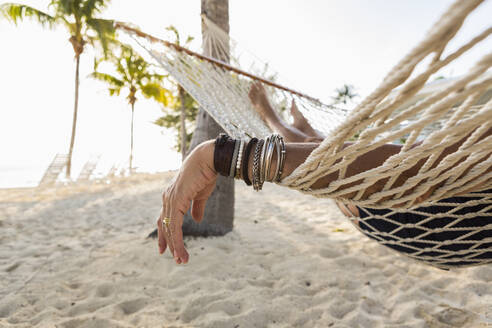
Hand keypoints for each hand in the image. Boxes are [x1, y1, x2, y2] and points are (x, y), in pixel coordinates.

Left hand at [156, 140, 216, 263]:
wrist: (208, 159)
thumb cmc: (205, 173)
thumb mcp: (201, 195)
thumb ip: (196, 208)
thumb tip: (196, 220)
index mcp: (172, 196)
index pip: (165, 219)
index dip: (164, 235)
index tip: (164, 250)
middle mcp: (167, 198)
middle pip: (165, 226)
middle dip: (170, 244)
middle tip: (176, 259)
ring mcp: (170, 199)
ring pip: (170, 229)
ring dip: (175, 246)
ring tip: (182, 260)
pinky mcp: (176, 200)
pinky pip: (176, 225)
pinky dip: (177, 239)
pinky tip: (181, 250)